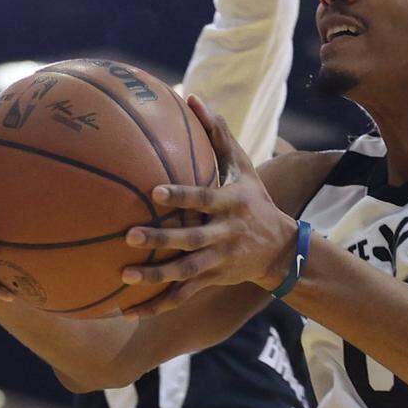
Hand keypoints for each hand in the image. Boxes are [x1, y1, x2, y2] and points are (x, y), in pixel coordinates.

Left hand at [121, 98, 297, 312]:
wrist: (282, 249)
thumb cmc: (255, 200)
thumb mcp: (244, 167)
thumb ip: (217, 134)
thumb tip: (192, 97)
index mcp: (231, 205)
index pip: (205, 199)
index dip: (183, 197)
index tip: (154, 193)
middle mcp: (225, 235)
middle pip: (191, 239)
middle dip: (162, 240)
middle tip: (129, 236)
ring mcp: (219, 261)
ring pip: (186, 273)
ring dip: (156, 277)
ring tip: (125, 277)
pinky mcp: (213, 281)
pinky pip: (182, 296)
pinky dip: (156, 305)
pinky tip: (127, 310)